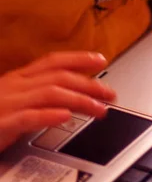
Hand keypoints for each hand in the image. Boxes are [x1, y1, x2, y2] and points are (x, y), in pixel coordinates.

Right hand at [0, 51, 115, 151]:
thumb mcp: (12, 103)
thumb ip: (35, 98)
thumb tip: (65, 100)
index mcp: (17, 80)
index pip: (52, 61)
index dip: (78, 58)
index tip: (100, 59)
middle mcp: (14, 87)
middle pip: (58, 77)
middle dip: (89, 83)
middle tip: (111, 94)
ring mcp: (7, 104)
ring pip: (50, 94)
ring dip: (79, 100)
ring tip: (99, 109)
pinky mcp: (1, 124)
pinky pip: (28, 117)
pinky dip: (49, 116)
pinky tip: (65, 118)